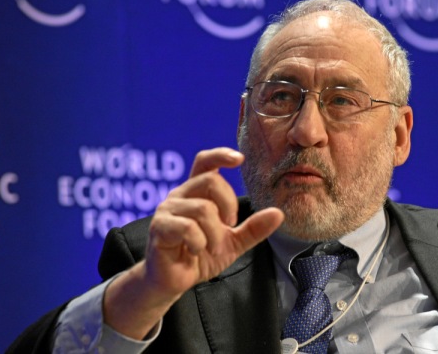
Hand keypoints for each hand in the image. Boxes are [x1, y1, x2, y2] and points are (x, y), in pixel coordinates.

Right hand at [144, 147, 282, 295]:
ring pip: (202, 209)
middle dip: (229, 205)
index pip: (205, 162)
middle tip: (229, 226)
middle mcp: (180, 195)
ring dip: (216, 233)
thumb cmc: (201, 257)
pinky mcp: (159, 227)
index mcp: (196, 193)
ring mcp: (167, 210)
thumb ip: (253, 228)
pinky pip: (187, 227)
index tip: (240, 159)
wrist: (175, 282)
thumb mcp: (234, 243)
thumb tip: (278, 214)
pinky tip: (196, 250)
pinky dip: (199, 242)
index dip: (220, 155)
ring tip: (213, 248)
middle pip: (210, 181)